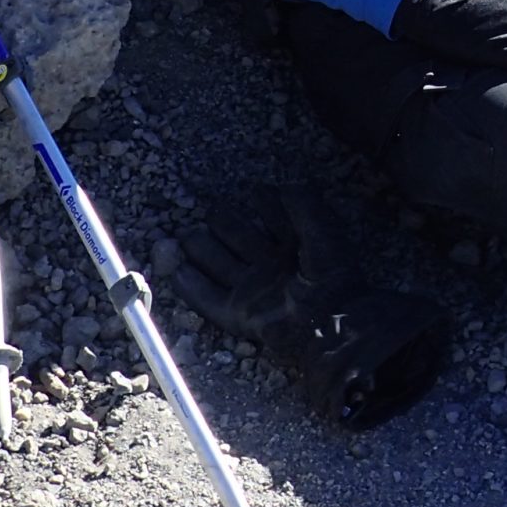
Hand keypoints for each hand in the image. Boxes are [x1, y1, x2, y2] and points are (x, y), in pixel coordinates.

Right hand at [176, 185, 449, 427]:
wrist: (327, 320)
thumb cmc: (330, 276)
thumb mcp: (322, 233)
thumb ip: (304, 207)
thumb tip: (284, 185)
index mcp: (293, 248)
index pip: (273, 220)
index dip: (264, 204)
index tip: (255, 190)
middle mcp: (270, 267)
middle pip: (240, 241)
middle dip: (224, 225)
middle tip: (210, 211)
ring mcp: (253, 290)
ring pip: (221, 265)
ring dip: (202, 250)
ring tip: (185, 235)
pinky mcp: (239, 314)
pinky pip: (210, 299)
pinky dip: (192, 287)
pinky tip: (176, 271)